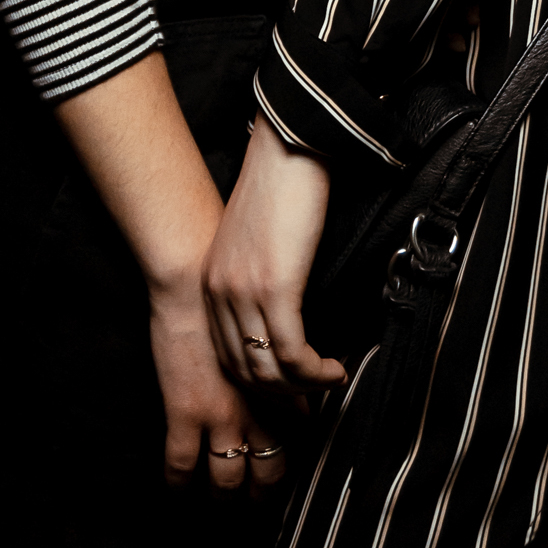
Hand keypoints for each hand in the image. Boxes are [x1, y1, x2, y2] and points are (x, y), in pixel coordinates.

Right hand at [148, 275, 286, 491]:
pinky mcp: (185, 413)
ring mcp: (219, 415)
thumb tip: (303, 400)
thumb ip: (284, 373)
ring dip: (226, 496)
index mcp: (277, 387)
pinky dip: (179, 485)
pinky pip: (182, 464)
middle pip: (269, 468)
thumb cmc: (231, 301)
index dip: (294, 455)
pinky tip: (177, 493)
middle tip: (261, 502)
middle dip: (267, 492)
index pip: (296, 435)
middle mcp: (254, 408)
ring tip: (222, 505)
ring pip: (227, 478)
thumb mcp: (269, 340)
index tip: (287, 466)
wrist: (192, 284)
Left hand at [204, 114, 346, 396]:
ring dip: (303, 388)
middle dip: (281, 396)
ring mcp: (244, 293)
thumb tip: (288, 313)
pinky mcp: (275, 289)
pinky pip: (292, 354)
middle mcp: (220, 293)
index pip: (226, 354)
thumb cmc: (283, 186)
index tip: (291, 390)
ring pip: (268, 371)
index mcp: (212, 282)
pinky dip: (316, 371)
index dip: (259, 382)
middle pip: (244, 371)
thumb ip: (260, 277)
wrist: (291, 146)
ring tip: (331, 381)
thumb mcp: (257, 239)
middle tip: (313, 401)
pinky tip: (335, 368)